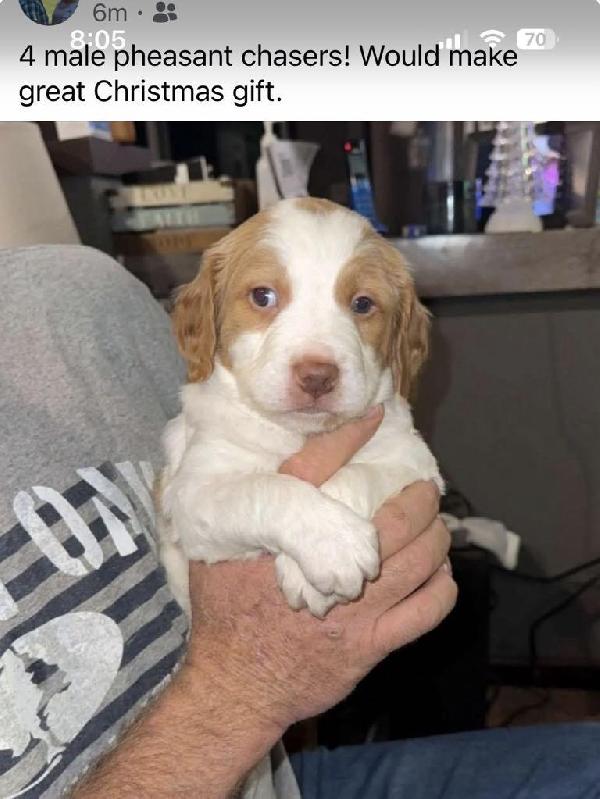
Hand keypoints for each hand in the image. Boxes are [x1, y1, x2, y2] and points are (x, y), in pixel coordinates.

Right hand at [184, 407, 455, 731]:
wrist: (236, 685)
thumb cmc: (226, 614)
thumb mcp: (219, 553)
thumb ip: (249, 514)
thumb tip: (273, 471)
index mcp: (283, 536)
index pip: (318, 469)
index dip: (350, 436)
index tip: (375, 416)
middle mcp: (325, 565)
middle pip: (395, 520)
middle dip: (420, 499)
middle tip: (425, 491)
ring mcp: (355, 608)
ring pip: (420, 561)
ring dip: (437, 537)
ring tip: (437, 526)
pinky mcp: (371, 644)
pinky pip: (426, 611)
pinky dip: (442, 587)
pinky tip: (440, 575)